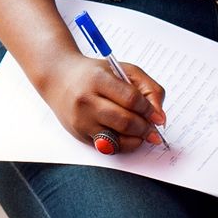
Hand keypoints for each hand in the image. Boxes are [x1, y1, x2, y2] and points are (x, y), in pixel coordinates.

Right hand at [42, 52, 167, 152]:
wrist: (58, 78)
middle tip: (153, 129)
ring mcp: (81, 120)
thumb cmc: (94, 73)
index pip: (131, 99)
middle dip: (145, 128)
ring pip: (117, 139)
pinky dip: (122, 145)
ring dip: (136, 139)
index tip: (157, 116)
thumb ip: (147, 88)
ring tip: (142, 134)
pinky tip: (127, 137)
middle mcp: (86, 101)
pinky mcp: (79, 134)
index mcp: (98, 80)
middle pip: (125, 121)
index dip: (149, 110)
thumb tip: (159, 116)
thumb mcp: (123, 70)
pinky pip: (107, 147)